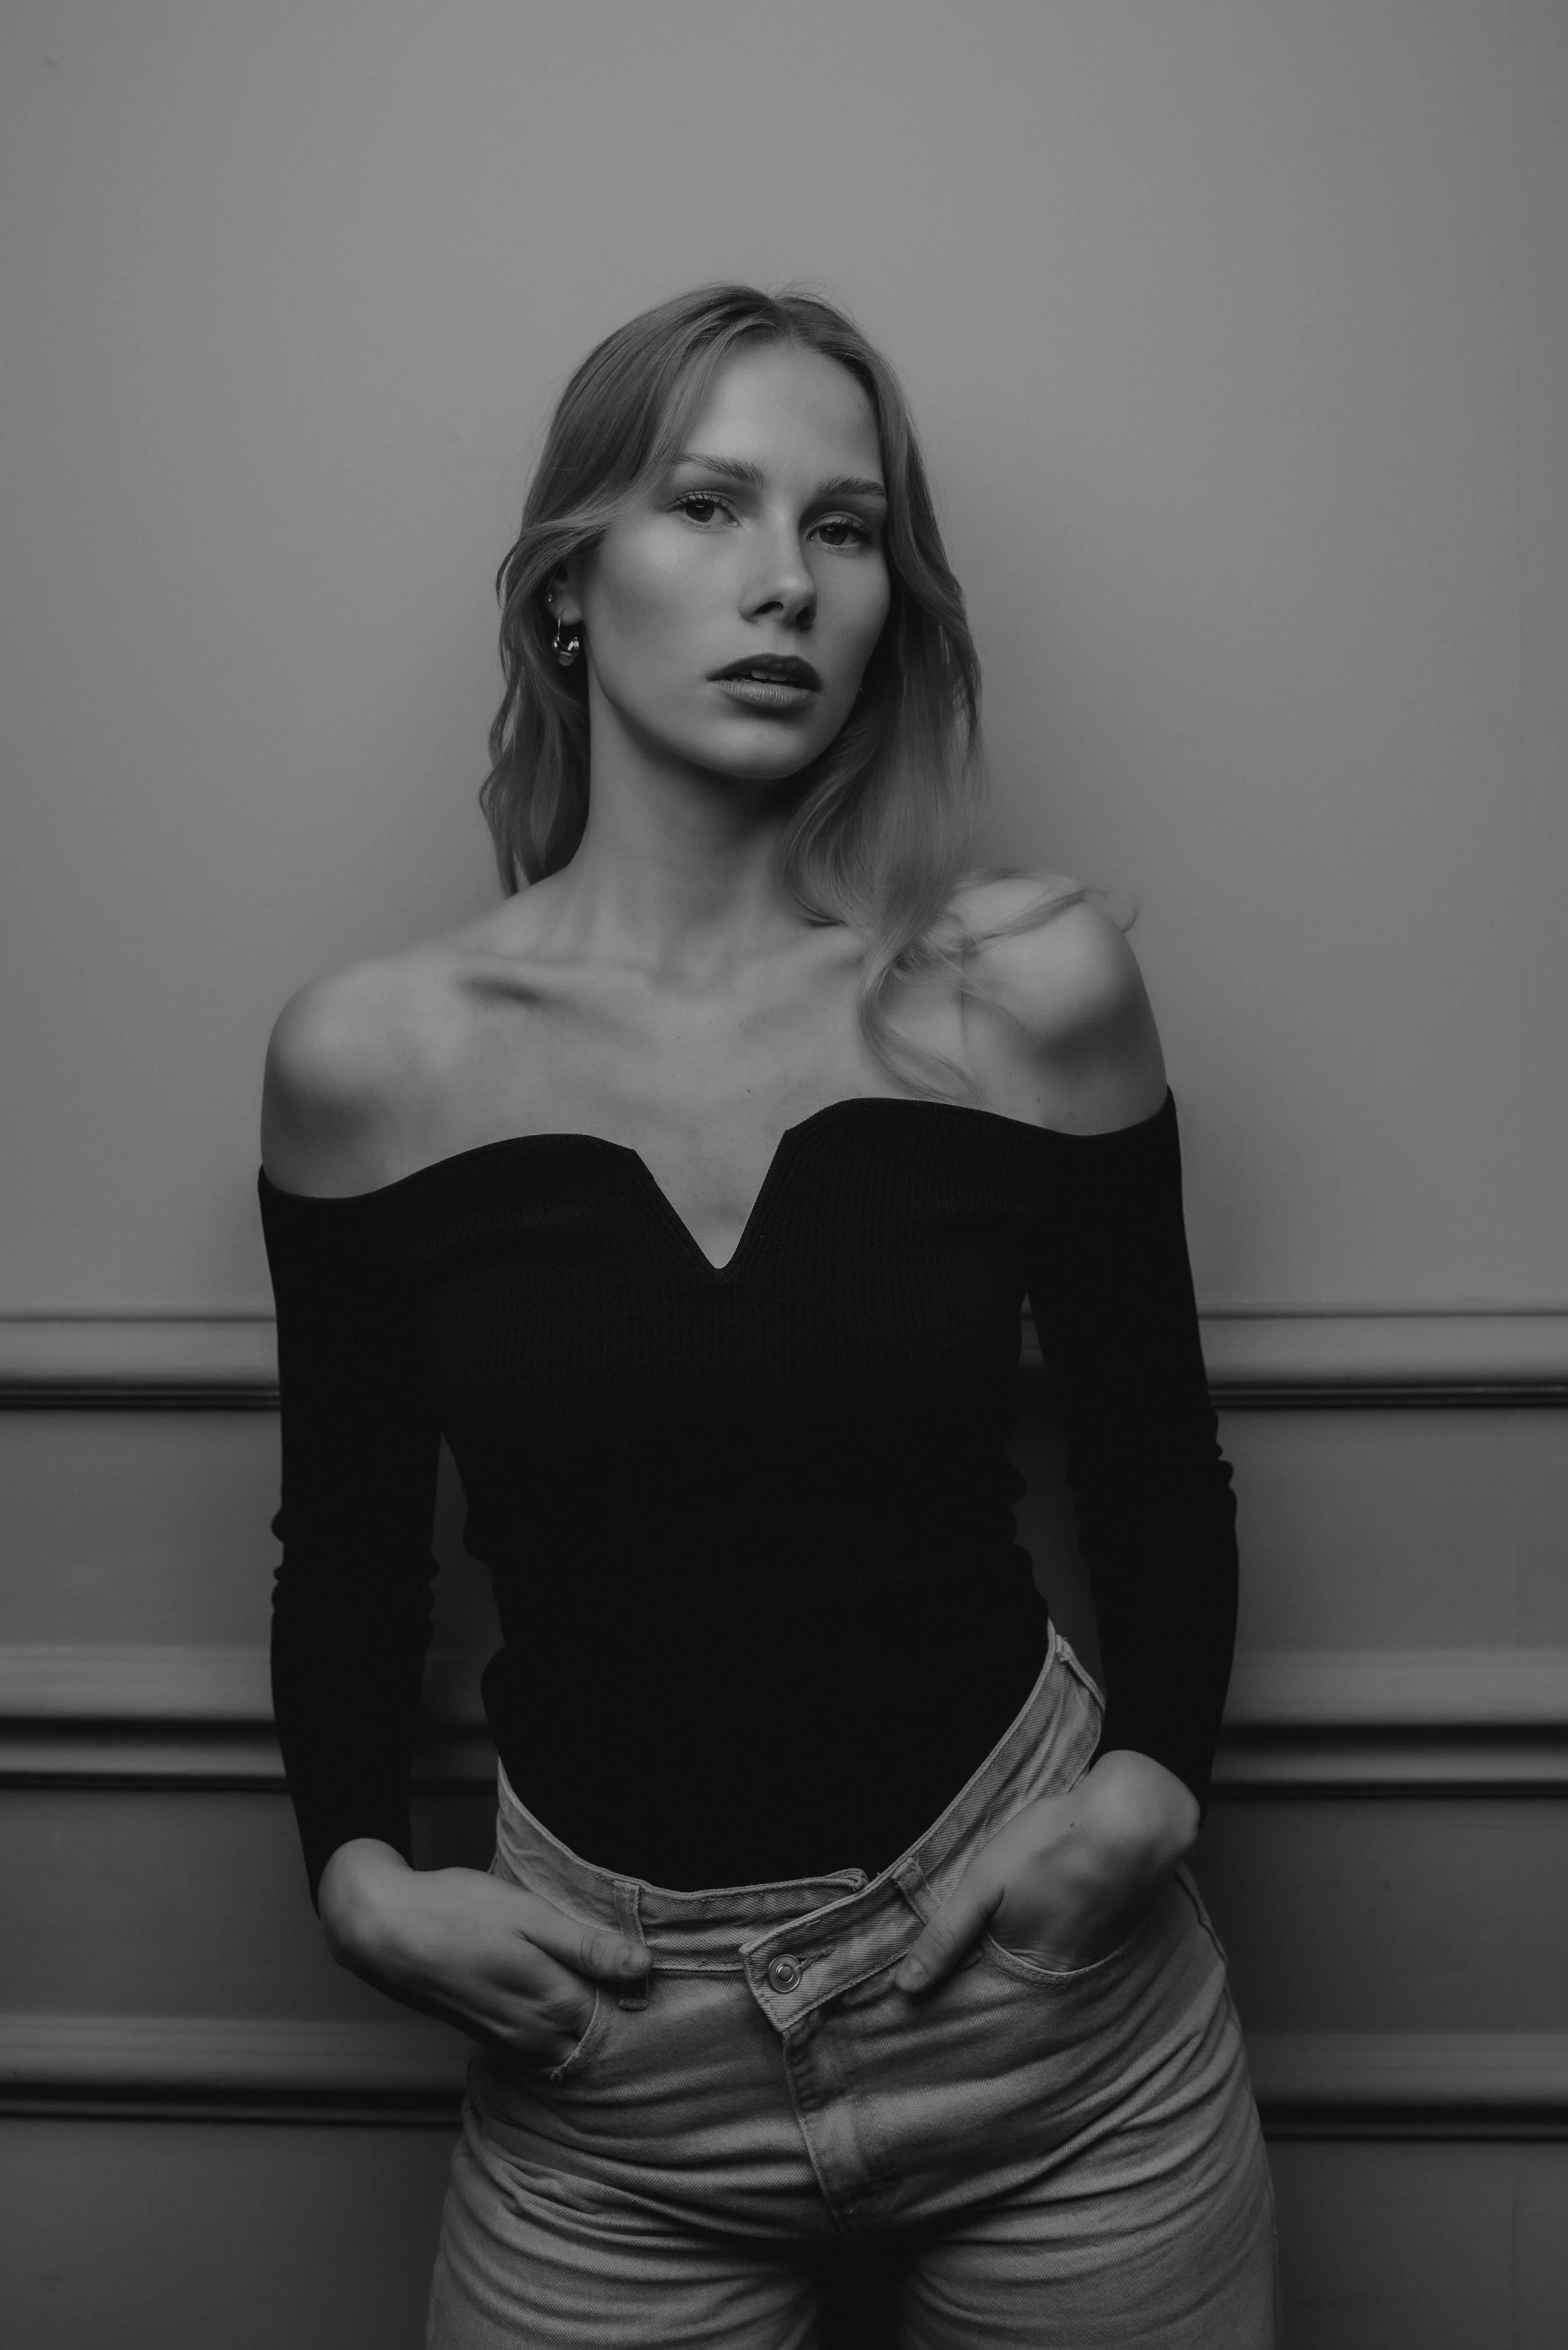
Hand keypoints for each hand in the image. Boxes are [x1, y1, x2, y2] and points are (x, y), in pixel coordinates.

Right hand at [317, 1839, 651, 2064]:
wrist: (386, 1931)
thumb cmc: (458, 1913)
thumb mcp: (530, 1915)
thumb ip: (587, 1947)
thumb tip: (643, 1967)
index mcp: (555, 2003)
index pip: (621, 2017)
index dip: (638, 1994)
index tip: (649, 1969)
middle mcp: (536, 2035)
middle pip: (596, 2039)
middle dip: (616, 2016)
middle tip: (628, 1976)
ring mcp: (510, 2041)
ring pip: (567, 2045)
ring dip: (585, 2023)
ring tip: (596, 1982)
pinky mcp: (490, 2036)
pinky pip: (539, 2045)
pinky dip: (555, 2027)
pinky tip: (556, 1993)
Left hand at [893, 1751, 1198, 1994]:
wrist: (1132, 1817)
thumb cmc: (1052, 1844)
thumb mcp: (984, 1883)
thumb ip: (945, 1935)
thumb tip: (904, 1987)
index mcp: (1032, 1972)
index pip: (987, 2002)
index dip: (962, 1993)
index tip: (936, 1985)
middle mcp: (1068, 1978)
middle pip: (1019, 1988)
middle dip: (994, 1978)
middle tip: (972, 1953)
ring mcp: (1096, 1955)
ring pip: (1047, 1968)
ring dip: (1027, 1957)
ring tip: (1012, 1929)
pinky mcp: (1114, 1930)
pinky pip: (1075, 1946)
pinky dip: (1057, 1934)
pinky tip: (1052, 1908)